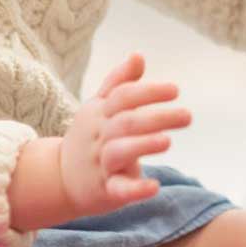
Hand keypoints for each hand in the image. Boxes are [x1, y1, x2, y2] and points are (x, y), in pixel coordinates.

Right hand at [59, 53, 189, 218]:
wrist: (59, 178)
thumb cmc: (89, 136)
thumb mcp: (98, 107)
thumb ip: (119, 82)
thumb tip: (139, 55)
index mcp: (100, 114)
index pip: (123, 97)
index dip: (147, 92)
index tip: (175, 90)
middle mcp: (100, 136)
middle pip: (126, 122)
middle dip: (157, 118)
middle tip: (187, 116)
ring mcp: (101, 164)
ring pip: (119, 152)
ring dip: (143, 145)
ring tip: (167, 141)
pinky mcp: (105, 191)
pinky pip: (119, 189)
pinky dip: (135, 189)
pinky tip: (154, 186)